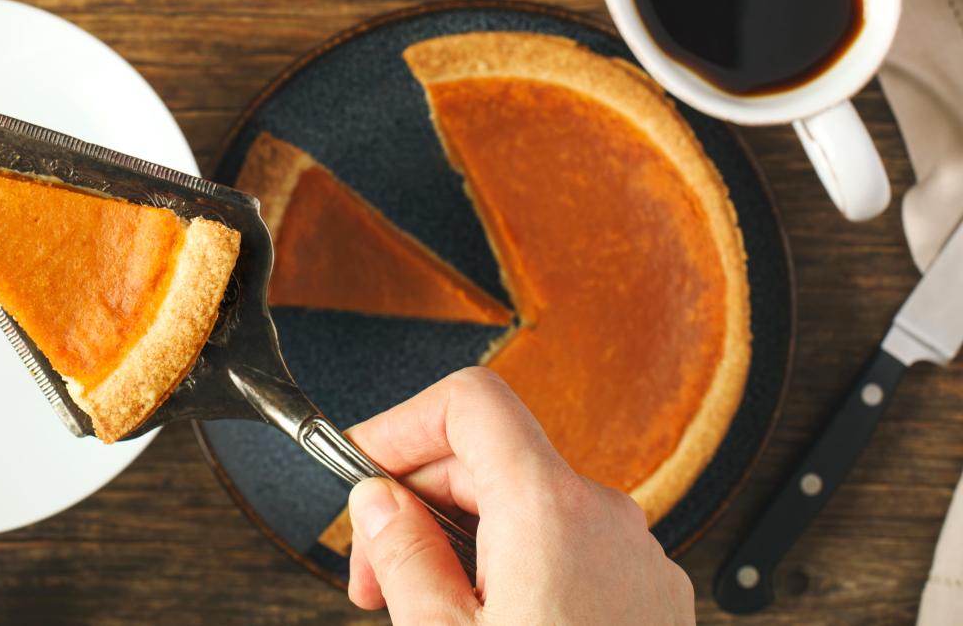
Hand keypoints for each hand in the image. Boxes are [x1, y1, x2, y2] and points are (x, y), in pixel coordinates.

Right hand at [347, 367, 694, 624]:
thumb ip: (402, 555)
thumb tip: (378, 501)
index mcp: (550, 511)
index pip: (469, 404)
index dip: (401, 425)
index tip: (360, 468)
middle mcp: (605, 519)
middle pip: (492, 457)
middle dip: (418, 501)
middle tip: (371, 575)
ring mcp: (636, 560)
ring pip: (527, 507)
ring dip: (461, 540)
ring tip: (424, 614)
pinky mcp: (648, 601)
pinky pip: (568, 548)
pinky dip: (513, 566)